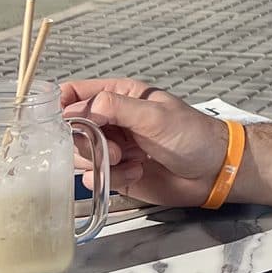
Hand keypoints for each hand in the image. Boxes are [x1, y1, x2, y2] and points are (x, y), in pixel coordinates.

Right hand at [59, 79, 230, 206]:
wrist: (213, 170)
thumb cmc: (192, 134)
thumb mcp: (154, 114)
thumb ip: (114, 107)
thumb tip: (76, 110)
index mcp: (119, 96)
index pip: (75, 94)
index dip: (61, 106)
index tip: (58, 121)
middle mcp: (111, 120)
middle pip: (71, 128)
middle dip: (86, 140)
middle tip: (116, 148)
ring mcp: (113, 147)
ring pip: (79, 155)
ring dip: (100, 160)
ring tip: (129, 160)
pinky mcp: (117, 173)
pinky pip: (94, 177)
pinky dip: (111, 178)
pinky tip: (136, 172)